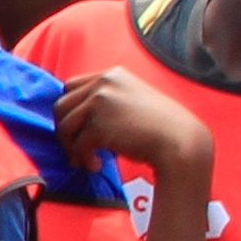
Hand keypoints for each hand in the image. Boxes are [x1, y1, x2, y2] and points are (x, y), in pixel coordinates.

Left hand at [55, 66, 211, 179]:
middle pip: (61, 105)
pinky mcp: (99, 125)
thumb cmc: (159, 126)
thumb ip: (107, 101)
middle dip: (65, 129)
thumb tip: (76, 119)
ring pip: (64, 126)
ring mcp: (100, 102)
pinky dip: (83, 159)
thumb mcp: (132, 100)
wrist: (179, 140)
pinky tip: (97, 166)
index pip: (71, 86)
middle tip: (76, 148)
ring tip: (87, 160)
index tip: (76, 128)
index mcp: (112, 74)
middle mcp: (103, 83)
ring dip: (72, 147)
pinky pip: (78, 145)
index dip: (70, 109)